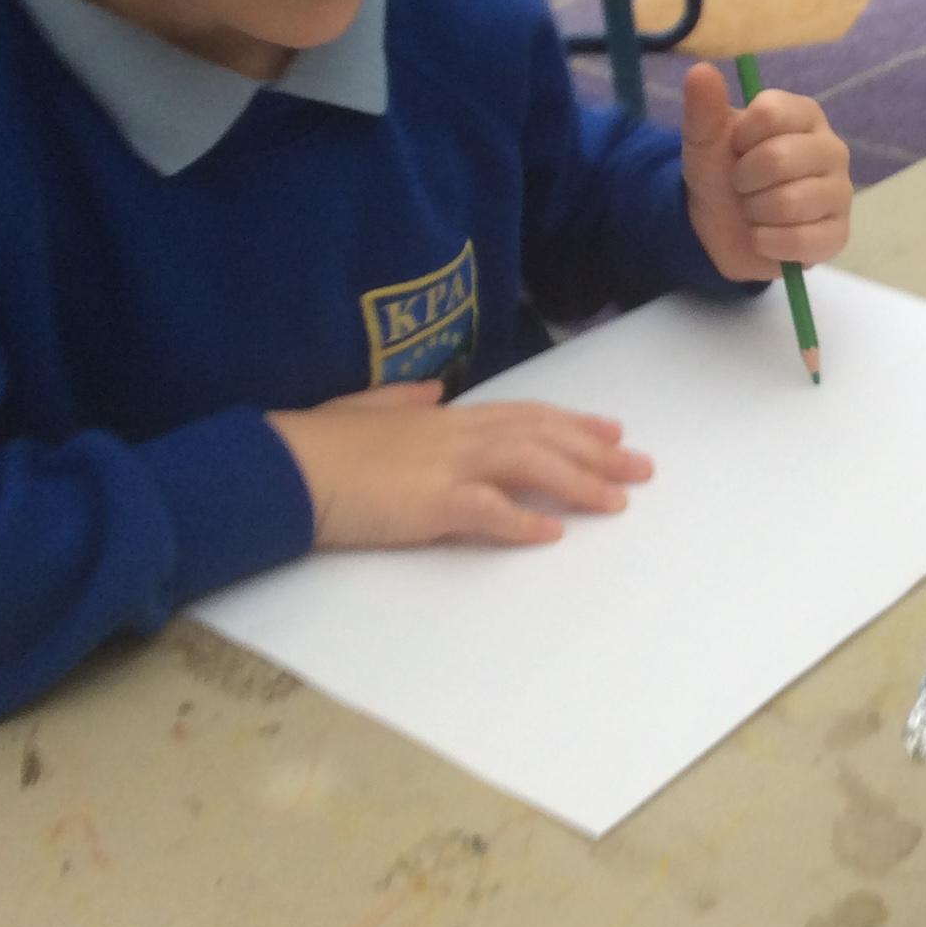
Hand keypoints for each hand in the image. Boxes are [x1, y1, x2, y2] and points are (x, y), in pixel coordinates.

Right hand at [268, 379, 650, 547]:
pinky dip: (522, 520)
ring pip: (529, 465)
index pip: (526, 414)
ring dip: (578, 481)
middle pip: (542, 436)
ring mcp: (445, 466)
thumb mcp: (366, 412)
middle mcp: (455, 434)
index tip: (613, 431)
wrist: (283, 467)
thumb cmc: (318, 446)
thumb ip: (402, 402)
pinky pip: (486, 511)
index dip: (573, 422)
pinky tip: (554, 532)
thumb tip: (429, 393)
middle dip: (597, 452)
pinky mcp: (428, 503)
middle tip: (642, 467)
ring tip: (618, 500)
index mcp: (444, 417)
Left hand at [680, 62, 853, 283]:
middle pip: (779, 159)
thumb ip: (703, 109)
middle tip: (743, 186)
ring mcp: (841, 192)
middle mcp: (831, 148)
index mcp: (804, 115)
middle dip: (744, 180)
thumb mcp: (704, 142)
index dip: (740, 139)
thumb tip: (701, 70)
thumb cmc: (722, 174)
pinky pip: (802, 240)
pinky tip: (765, 236)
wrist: (722, 228)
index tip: (736, 149)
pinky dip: (768, 242)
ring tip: (755, 210)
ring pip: (790, 203)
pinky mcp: (839, 233)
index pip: (771, 114)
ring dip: (755, 213)